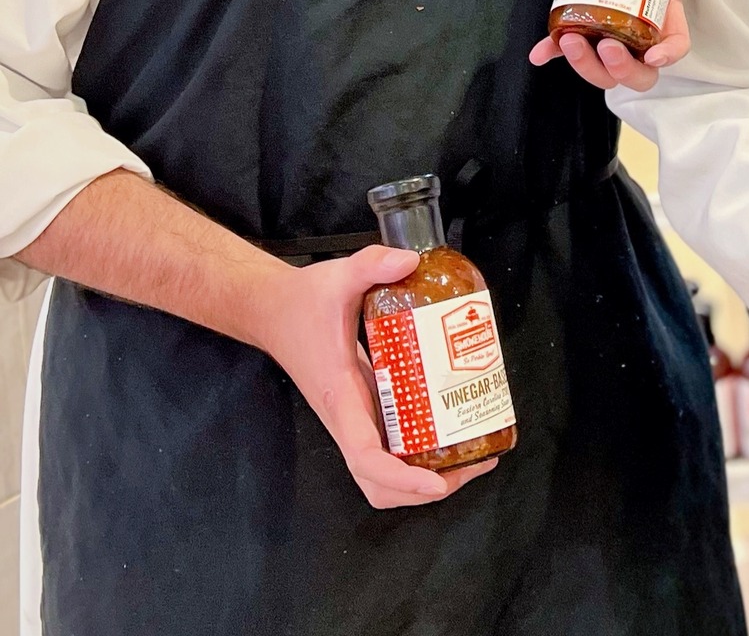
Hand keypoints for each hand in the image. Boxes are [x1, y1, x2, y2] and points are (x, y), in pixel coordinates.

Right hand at [249, 247, 498, 508]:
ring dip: (424, 478)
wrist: (273, 310)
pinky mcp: (361, 409)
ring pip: (383, 476)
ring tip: (470, 458)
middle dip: (426, 489)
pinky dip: (417, 454)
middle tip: (474, 464)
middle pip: (379, 485)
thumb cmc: (302, 302)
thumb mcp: (339, 276)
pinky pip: (388, 448)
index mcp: (340, 398)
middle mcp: (346, 419)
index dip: (403, 477)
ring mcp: (354, 419)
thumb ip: (373, 264)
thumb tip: (411, 261)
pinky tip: (450, 429)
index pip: (366, 457)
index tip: (437, 481)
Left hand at [527, 0, 716, 90]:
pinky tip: (539, 53)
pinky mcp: (581, 28)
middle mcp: (638, 35)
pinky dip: (551, 53)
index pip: (675, 48)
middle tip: (605, 45)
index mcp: (665, 17)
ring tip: (569, 39)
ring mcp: (609, 37)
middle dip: (619, 68)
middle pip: (635, 73)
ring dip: (583, 64)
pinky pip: (565, 50)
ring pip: (600, 70)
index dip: (667, 57)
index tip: (653, 55)